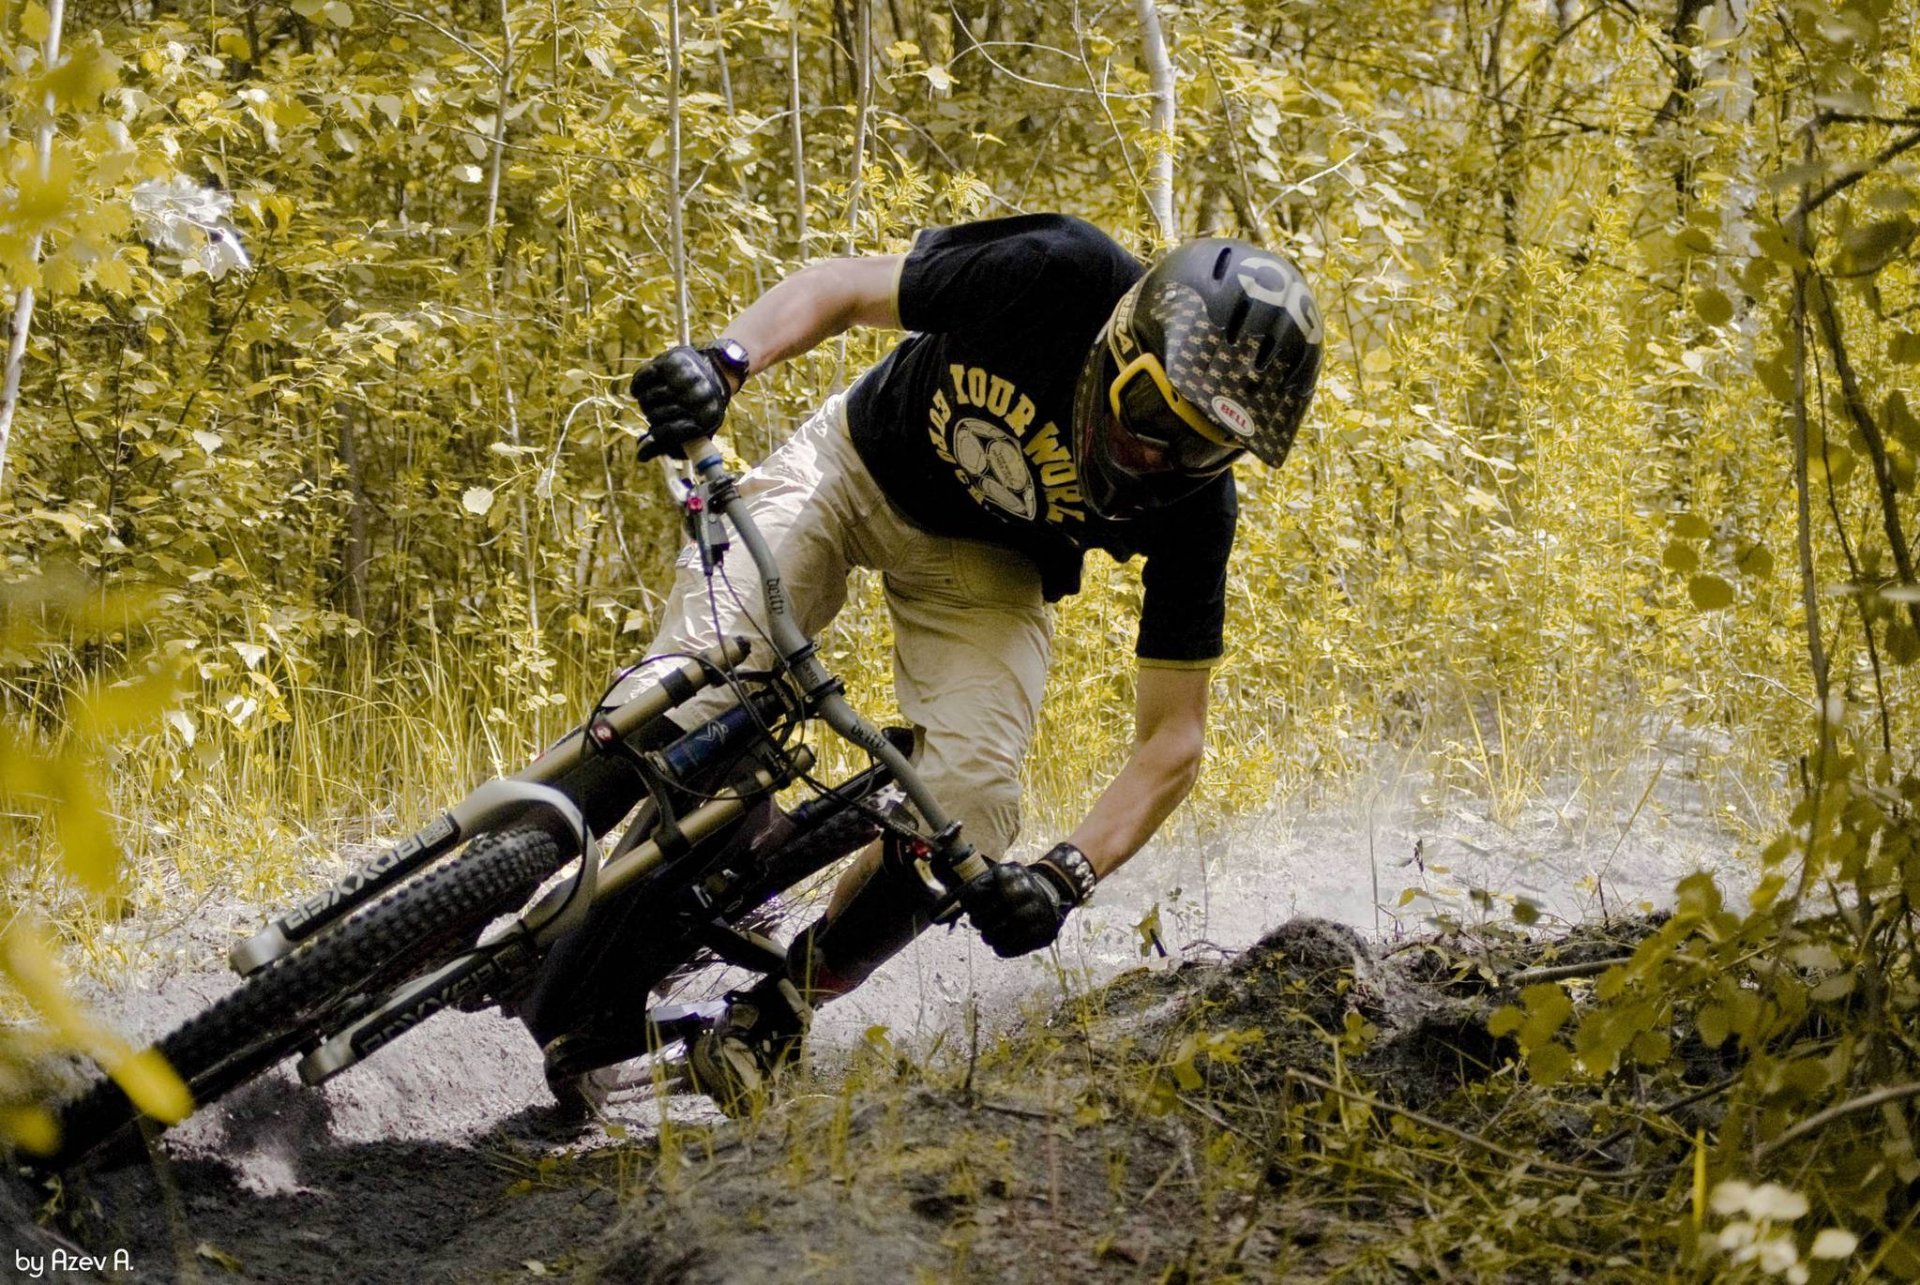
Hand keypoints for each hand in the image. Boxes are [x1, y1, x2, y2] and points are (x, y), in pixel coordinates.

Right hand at [630, 345, 732, 460]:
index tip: (653, 437)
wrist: (718, 371)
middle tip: (662, 411)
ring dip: (648, 401)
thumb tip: (641, 456)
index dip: (658, 437)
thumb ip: (671, 446)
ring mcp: (683, 377)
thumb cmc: (702, 407)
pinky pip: (642, 377)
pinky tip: (645, 388)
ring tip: (659, 399)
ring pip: (647, 398)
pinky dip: (639, 384)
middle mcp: (696, 397)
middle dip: (655, 416)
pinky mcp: (671, 361)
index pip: (668, 433)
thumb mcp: (696, 432)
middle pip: (654, 415)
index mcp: (705, 418)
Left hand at [959, 844, 1096, 957]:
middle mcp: (1022, 894)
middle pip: (980, 919)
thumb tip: (941, 912)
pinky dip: (1000, 947)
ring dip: (987, 935)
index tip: (973, 904)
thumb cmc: (1016, 885)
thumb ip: (972, 890)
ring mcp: (1032, 916)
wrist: (1054, 890)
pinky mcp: (1039, 934)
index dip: (969, 903)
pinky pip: (1006, 949)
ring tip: (992, 930)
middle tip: (982, 919)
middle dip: (978, 920)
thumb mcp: (997, 876)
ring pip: (991, 936)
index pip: (972, 897)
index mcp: (1008, 876)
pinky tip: (1003, 940)